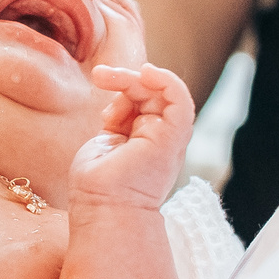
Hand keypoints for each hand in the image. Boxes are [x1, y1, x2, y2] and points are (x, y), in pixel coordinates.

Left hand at [70, 63, 194, 212]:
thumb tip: (120, 101)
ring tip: (107, 75)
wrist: (103, 207)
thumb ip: (119, 119)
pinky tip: (147, 72)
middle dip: (124, 79)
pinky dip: (166, 79)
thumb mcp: (106, 141)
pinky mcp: (172, 136)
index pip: (143, 100)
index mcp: (147, 139)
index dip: (123, 87)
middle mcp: (161, 138)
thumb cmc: (98, 186)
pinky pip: (180, 98)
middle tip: (99, 75)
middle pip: (151, 93)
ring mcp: (168, 137)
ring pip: (161, 91)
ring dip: (134, 77)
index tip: (99, 85)